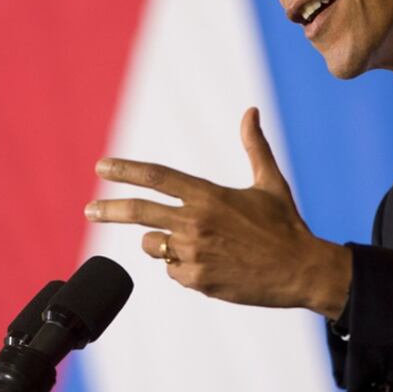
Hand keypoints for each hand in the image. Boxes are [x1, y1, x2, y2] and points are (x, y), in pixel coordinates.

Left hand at [85, 107, 350, 318]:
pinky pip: (173, 272)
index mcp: (209, 195)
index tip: (102, 167)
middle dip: (108, 209)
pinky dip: (184, 267)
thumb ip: (254, 146)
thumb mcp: (270, 182)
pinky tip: (212, 265)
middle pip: (139, 213)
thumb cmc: (286, 225)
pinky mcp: (198, 280)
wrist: (302, 271)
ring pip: (155, 246)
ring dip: (163, 244)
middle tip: (89, 210)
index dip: (126, 170)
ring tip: (199, 244)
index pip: (157, 177)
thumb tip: (251, 111)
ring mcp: (195, 253)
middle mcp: (196, 222)